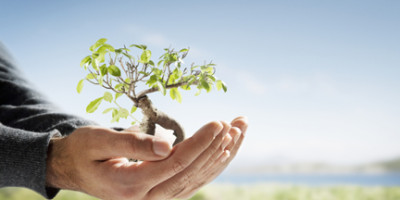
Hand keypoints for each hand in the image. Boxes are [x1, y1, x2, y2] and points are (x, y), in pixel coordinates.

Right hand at [46, 116, 247, 199]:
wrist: (74, 170)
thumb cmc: (83, 151)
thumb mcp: (97, 141)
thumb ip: (130, 144)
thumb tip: (166, 145)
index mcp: (130, 186)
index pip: (175, 163)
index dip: (200, 143)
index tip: (219, 122)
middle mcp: (146, 199)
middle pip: (191, 172)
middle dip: (217, 146)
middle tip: (238, 123)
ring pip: (197, 179)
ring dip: (221, 155)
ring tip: (239, 131)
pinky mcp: (162, 194)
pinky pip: (192, 181)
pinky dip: (211, 165)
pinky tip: (225, 149)